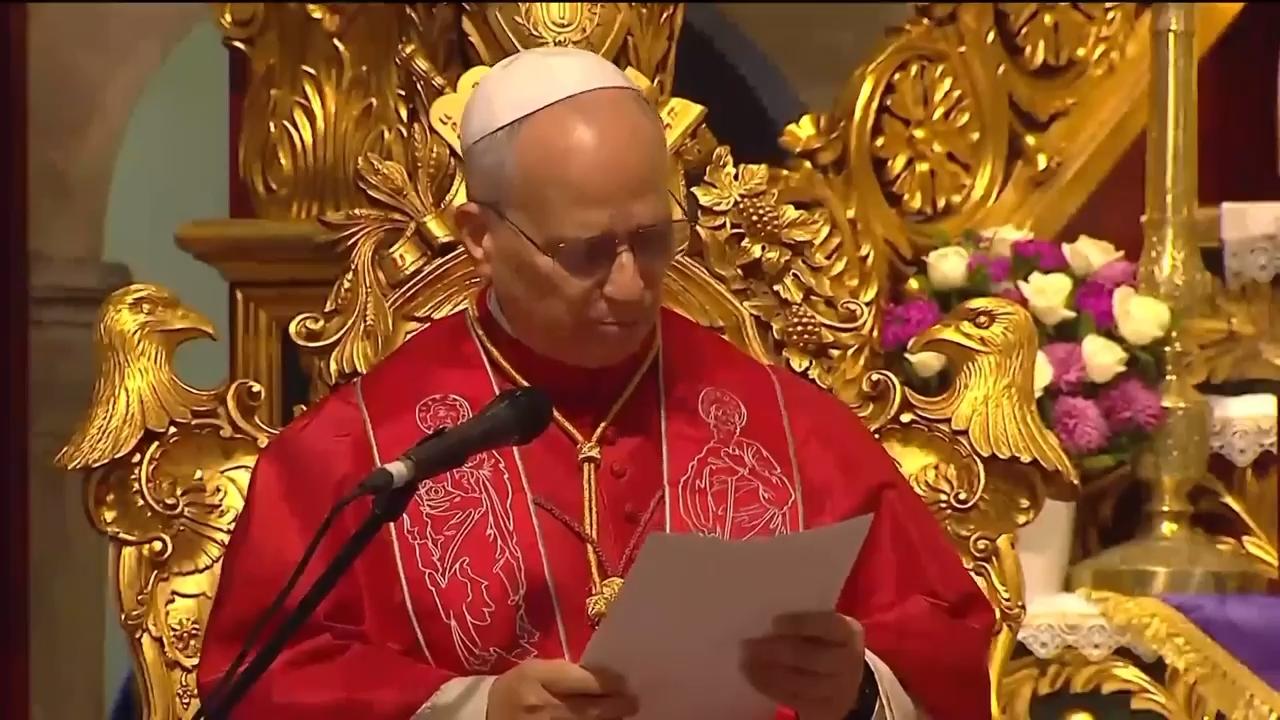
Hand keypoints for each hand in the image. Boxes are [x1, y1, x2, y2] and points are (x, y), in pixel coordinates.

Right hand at [487, 659, 637, 719]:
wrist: (486, 716)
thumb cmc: (516, 688)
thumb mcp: (536, 670)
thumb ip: (567, 672)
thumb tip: (605, 678)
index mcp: (537, 677)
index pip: (584, 681)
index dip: (609, 683)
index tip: (624, 683)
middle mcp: (542, 706)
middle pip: (590, 709)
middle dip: (616, 706)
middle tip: (633, 703)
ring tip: (622, 714)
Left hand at [741, 612, 866, 719]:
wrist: (848, 680)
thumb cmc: (825, 643)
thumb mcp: (824, 628)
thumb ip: (802, 623)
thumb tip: (765, 623)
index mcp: (849, 632)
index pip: (828, 625)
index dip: (800, 623)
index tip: (773, 622)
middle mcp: (848, 662)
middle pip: (811, 657)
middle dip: (775, 650)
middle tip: (747, 645)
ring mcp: (839, 689)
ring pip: (800, 683)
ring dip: (767, 672)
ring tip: (744, 663)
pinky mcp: (825, 709)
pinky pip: (794, 700)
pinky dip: (770, 688)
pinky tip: (753, 678)